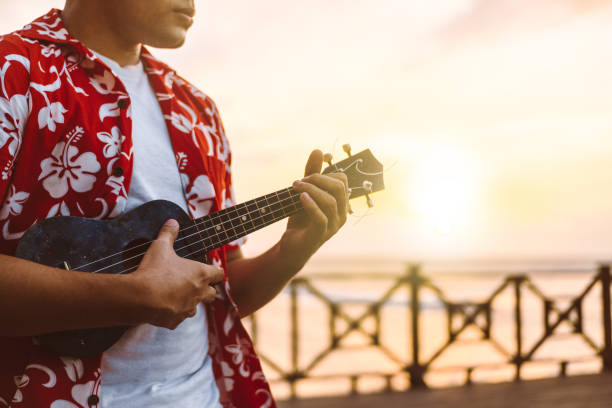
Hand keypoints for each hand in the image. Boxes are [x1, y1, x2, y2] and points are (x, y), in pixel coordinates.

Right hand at [131, 219, 223, 328]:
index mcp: (200, 274)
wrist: (140, 297)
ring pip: (195, 308)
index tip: (210, 271)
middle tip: (194, 285)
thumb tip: (172, 222)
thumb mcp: (160, 247)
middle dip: (206, 290)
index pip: (218, 274)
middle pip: (212, 294)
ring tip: (175, 296)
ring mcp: (188, 309)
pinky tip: (161, 308)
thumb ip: (168, 234)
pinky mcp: (175, 322)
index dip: (214, 272)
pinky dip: (172, 314)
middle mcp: (198, 293)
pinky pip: (177, 319)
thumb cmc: (153, 270)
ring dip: (189, 303)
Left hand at [280, 150, 348, 266]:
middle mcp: (341, 214)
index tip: (305, 176)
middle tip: (299, 181)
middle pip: (339, 188)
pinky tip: (300, 197)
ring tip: (295, 187)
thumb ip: (312, 174)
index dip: (324, 174)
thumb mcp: (305, 193)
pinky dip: (311, 205)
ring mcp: (332, 226)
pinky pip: (321, 217)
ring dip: (311, 190)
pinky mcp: (320, 235)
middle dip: (318, 179)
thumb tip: (319, 150)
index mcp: (341, 204)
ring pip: (330, 201)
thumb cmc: (300, 220)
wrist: (290, 247)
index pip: (342, 180)